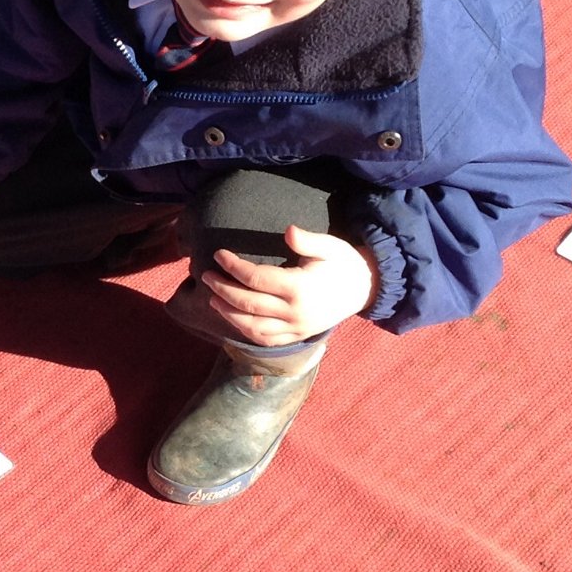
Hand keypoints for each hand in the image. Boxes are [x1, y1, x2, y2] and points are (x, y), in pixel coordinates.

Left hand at [202, 225, 376, 345]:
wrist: (365, 289)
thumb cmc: (344, 263)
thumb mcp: (330, 246)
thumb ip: (308, 240)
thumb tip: (288, 231)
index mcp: (299, 287)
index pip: (255, 279)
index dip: (233, 267)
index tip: (218, 254)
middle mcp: (294, 312)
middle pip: (248, 304)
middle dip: (222, 289)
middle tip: (206, 276)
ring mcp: (295, 328)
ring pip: (253, 327)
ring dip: (228, 314)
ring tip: (212, 298)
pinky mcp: (297, 337)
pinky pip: (266, 340)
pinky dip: (245, 331)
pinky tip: (233, 318)